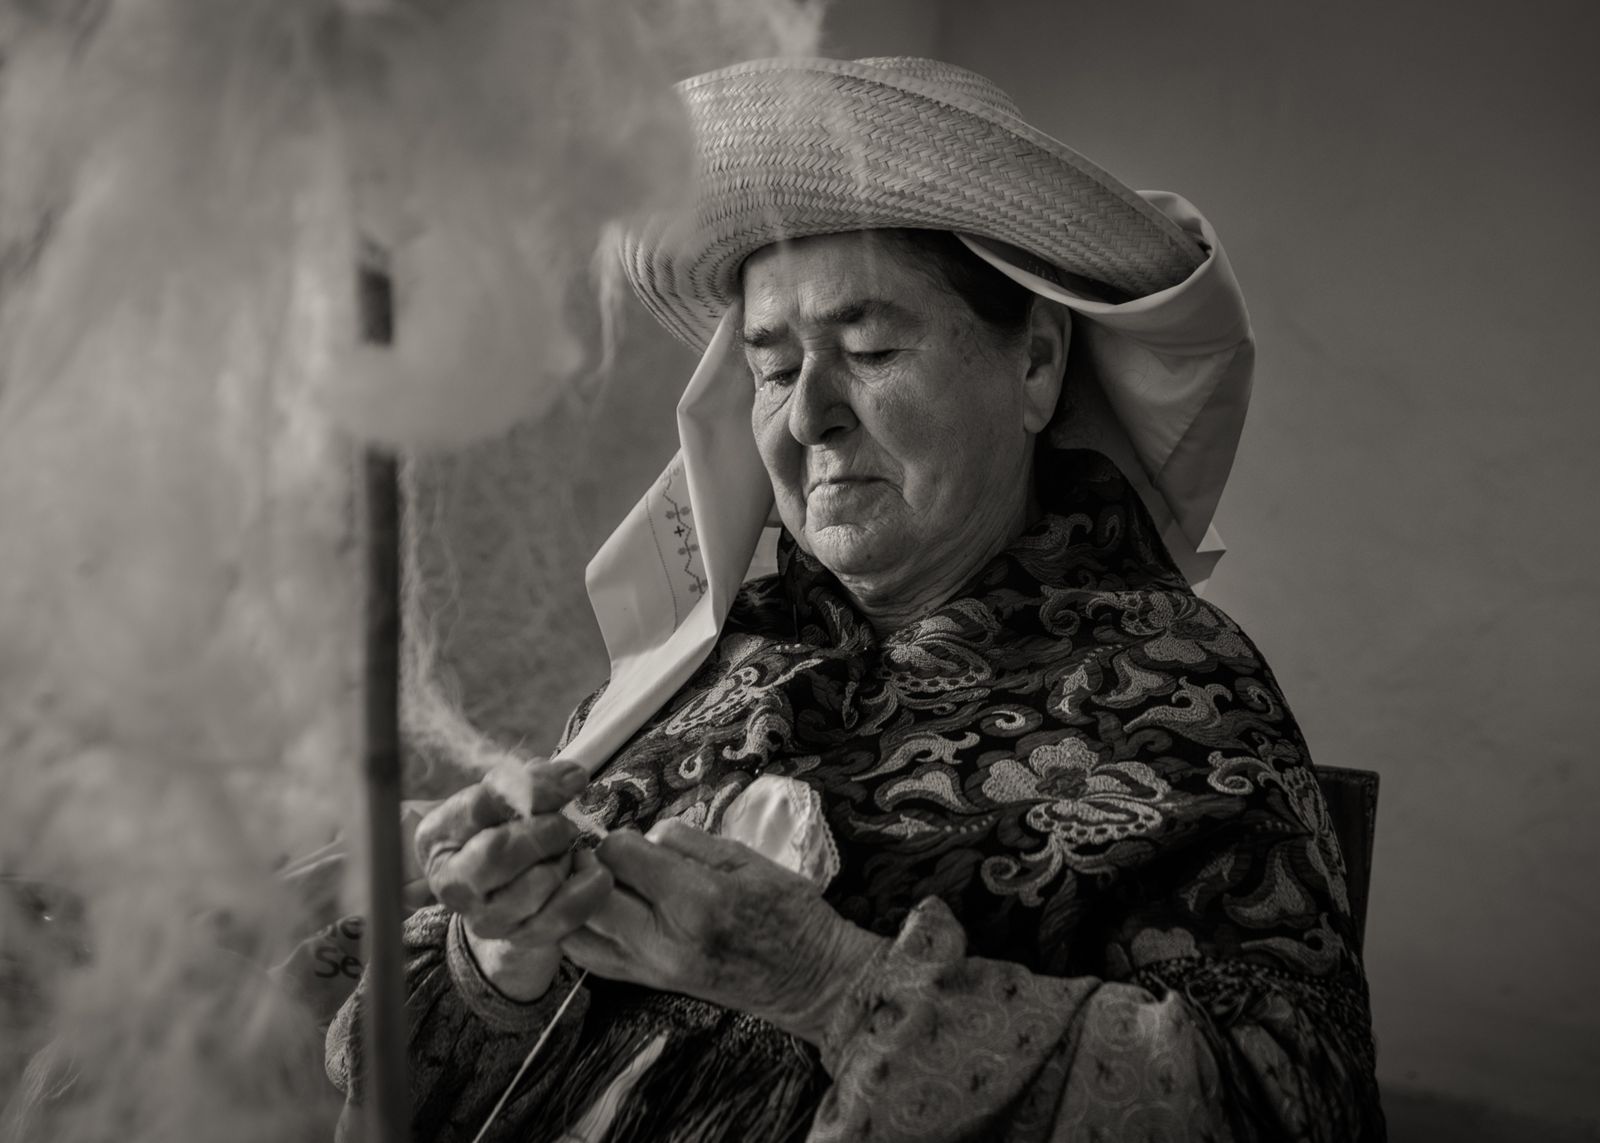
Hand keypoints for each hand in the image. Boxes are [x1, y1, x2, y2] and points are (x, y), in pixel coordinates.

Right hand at [413, 759, 610, 999]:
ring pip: (535, 884)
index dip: (534, 790)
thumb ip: (532, 782)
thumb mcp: (505, 799)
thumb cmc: (503, 832)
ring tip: (565, 851)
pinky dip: (585, 888)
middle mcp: (450, 884)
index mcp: (437, 837)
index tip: (574, 779)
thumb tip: (572, 777)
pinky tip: (587, 870)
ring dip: (563, 860)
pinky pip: (562, 916)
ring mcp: (482, 919)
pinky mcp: (518, 939)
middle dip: (545, 831)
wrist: (505, 889)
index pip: (482, 806)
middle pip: (498, 852)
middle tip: (565, 825)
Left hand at [559, 821, 886, 1047]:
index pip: (618, 856)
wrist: (810, 979)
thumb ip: (688, 842)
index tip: (629, 835)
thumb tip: (646, 835)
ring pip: (579, 933)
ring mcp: (652, 968)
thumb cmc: (788, 912)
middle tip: (605, 855)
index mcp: (693, 899)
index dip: (617, 836)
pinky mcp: (649, 985)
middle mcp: (663, 939)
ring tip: (598, 882)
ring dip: (579, 900)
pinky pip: (592, 959)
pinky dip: (584, 931)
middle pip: (587, 894)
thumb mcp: (746, 859)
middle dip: (590, 865)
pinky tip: (599, 912)